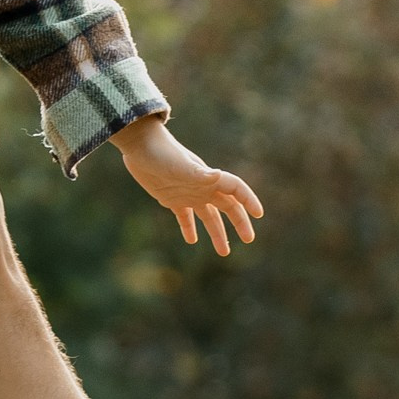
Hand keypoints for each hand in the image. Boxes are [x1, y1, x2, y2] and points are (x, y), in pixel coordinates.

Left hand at [112, 114, 261, 255]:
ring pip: (209, 216)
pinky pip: (185, 217)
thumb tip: (218, 175)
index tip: (258, 214)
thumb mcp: (181, 164)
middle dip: (239, 222)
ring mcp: (188, 194)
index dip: (248, 200)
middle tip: (249, 239)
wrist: (140, 146)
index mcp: (209, 178)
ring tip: (224, 252)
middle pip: (228, 206)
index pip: (236, 189)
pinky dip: (189, 228)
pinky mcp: (172, 199)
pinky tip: (192, 241)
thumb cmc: (161, 152)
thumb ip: (198, 173)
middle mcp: (203, 186)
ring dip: (217, 233)